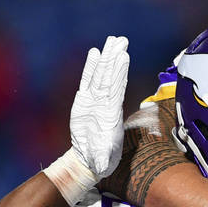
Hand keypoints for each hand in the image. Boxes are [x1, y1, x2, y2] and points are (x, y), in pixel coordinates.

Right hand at [70, 35, 129, 179]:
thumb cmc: (100, 159)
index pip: (116, 89)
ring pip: (100, 75)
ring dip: (106, 58)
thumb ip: (101, 160)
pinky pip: (87, 80)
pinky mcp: (84, 100)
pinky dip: (91, 66)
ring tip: (111, 41)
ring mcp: (95, 100)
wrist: (90, 157)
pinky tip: (95, 52)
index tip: (124, 57)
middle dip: (115, 59)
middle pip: (110, 77)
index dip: (119, 73)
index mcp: (111, 114)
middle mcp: (105, 103)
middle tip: (121, 40)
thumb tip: (101, 166)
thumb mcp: (101, 161)